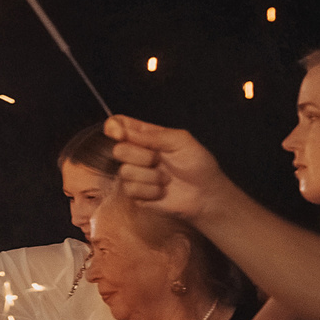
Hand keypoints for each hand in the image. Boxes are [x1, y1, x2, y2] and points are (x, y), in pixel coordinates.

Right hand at [105, 115, 228, 220]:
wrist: (206, 194)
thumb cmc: (198, 164)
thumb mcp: (181, 141)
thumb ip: (153, 135)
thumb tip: (123, 131)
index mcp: (144, 135)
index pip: (117, 124)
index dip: (113, 128)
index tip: (119, 134)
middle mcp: (135, 153)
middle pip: (117, 150)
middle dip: (141, 156)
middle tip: (159, 160)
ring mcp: (133, 173)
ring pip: (125, 172)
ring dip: (151, 177)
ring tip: (167, 179)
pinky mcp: (134, 193)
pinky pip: (131, 189)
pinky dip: (151, 191)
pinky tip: (162, 191)